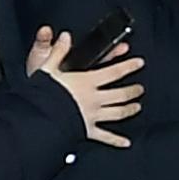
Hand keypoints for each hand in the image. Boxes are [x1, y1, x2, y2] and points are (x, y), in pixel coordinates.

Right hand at [26, 28, 146, 147]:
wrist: (37, 119)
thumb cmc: (42, 94)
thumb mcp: (47, 68)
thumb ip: (58, 52)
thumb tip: (65, 36)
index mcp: (87, 82)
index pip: (114, 72)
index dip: (129, 66)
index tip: (140, 63)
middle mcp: (95, 99)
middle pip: (121, 94)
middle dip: (133, 91)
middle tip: (140, 89)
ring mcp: (93, 116)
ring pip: (118, 113)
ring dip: (129, 110)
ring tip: (137, 107)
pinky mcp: (87, 131)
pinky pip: (105, 136)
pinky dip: (116, 140)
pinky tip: (126, 143)